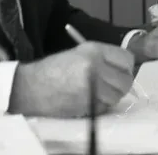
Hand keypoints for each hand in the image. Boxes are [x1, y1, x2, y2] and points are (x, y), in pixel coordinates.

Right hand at [8, 42, 134, 117]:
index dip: (126, 66)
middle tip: (111, 84)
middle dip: (121, 84)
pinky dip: (101, 105)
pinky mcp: (88, 104)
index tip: (122, 70)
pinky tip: (87, 98)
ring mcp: (93, 86)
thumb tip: (123, 68)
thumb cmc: (52, 70)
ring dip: (110, 96)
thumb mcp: (77, 54)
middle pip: (126, 80)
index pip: (126, 58)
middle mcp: (95, 66)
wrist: (32, 87)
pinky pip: (106, 107)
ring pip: (117, 95)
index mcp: (93, 50)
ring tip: (95, 91)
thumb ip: (101, 58)